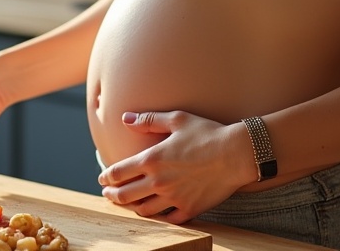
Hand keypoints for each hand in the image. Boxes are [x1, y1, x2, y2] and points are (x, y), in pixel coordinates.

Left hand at [97, 111, 253, 222]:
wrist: (237, 153)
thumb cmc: (208, 133)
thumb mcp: (177, 119)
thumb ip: (148, 120)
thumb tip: (125, 118)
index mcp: (152, 159)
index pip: (118, 172)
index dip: (106, 177)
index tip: (103, 179)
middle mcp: (158, 181)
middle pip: (125, 195)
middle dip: (112, 196)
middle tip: (108, 195)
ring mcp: (173, 197)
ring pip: (143, 211)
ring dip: (132, 208)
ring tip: (128, 205)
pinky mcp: (189, 209)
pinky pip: (168, 220)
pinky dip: (159, 218)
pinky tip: (156, 214)